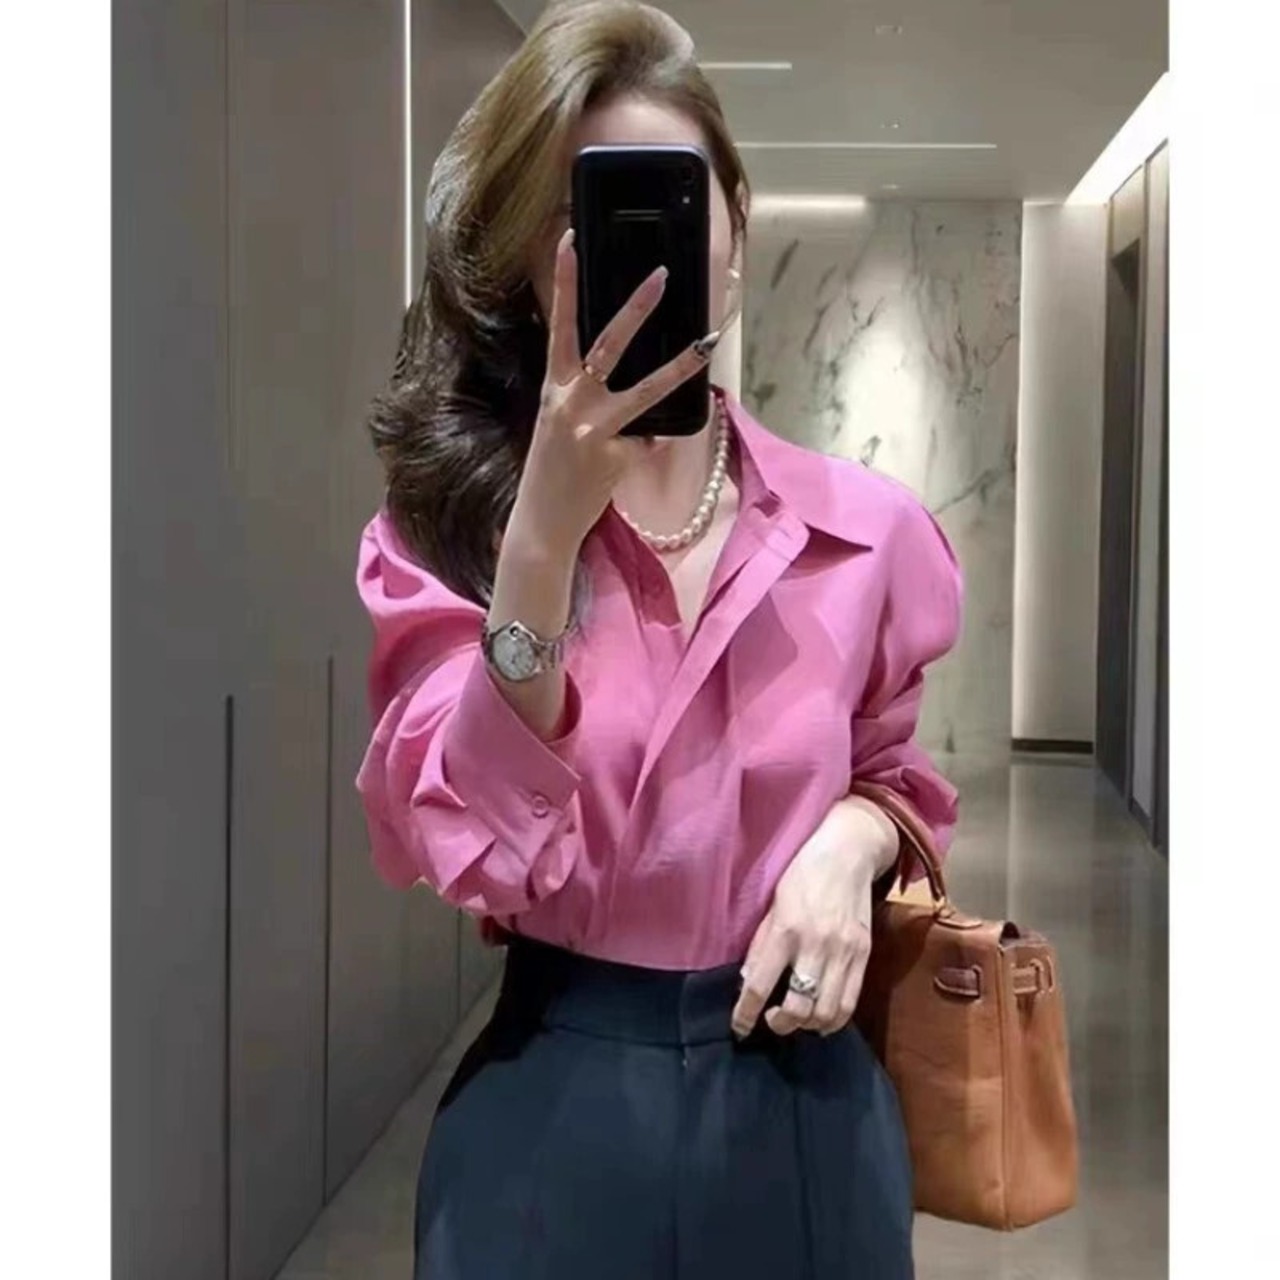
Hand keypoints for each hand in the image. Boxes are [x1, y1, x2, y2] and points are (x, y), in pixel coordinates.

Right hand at [508, 228, 717, 558]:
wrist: (542, 523)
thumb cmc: (552, 473)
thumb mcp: (560, 426)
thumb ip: (589, 399)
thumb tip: (636, 388)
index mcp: (553, 389)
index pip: (558, 326)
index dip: (563, 283)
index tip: (569, 241)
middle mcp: (570, 403)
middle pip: (607, 345)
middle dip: (636, 308)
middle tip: (661, 275)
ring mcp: (593, 429)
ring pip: (645, 391)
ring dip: (678, 366)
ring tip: (705, 344)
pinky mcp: (614, 456)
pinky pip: (646, 443)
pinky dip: (642, 451)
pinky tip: (620, 469)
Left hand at [731, 799, 897, 1039]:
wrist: (848, 854)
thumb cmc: (802, 875)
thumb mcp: (772, 905)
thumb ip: (761, 946)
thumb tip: (748, 984)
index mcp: (785, 930)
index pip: (759, 985)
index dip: (745, 1014)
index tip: (738, 1028)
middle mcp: (815, 945)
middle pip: (798, 1007)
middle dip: (781, 1024)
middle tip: (772, 1020)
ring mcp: (843, 952)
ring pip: (826, 1013)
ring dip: (807, 1025)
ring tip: (796, 1019)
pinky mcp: (864, 955)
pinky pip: (850, 1002)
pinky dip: (833, 1020)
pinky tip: (820, 1018)